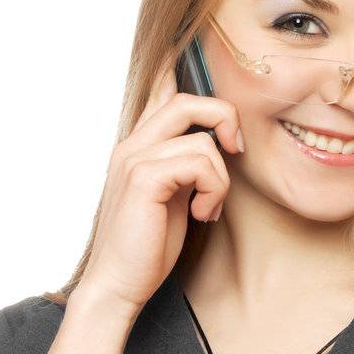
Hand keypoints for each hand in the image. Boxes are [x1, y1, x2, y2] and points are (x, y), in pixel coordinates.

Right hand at [78, 56, 244, 316]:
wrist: (117, 284)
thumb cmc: (145, 247)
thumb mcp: (174, 197)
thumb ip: (186, 166)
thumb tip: (217, 144)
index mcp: (138, 146)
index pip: (158, 89)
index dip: (182, 68)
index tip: (209, 78)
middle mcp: (132, 145)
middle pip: (186, 100)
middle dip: (224, 119)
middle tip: (236, 152)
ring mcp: (135, 159)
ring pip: (202, 138)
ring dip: (220, 178)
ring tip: (208, 207)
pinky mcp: (144, 179)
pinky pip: (200, 162)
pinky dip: (213, 190)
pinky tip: (201, 214)